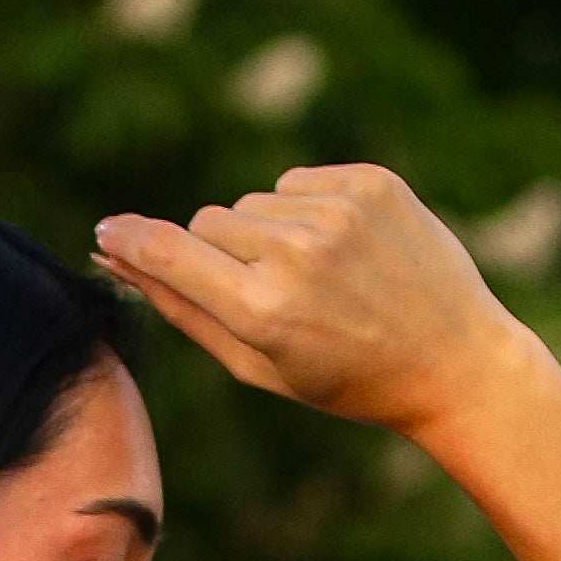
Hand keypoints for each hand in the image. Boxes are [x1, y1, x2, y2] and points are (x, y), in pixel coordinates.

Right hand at [95, 163, 529, 443]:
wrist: (455, 361)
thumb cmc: (347, 378)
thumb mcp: (258, 364)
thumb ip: (182, 308)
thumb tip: (115, 258)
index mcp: (264, 311)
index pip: (170, 254)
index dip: (131, 240)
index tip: (106, 230)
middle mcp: (296, 253)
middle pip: (208, 223)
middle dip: (221, 255)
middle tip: (271, 298)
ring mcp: (337, 212)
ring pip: (251, 203)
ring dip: (267, 234)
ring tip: (320, 279)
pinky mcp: (370, 182)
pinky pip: (296, 182)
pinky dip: (306, 210)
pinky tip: (346, 251)